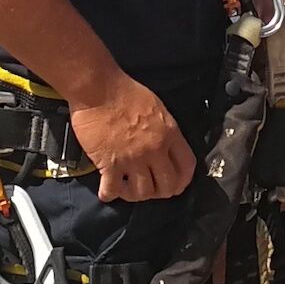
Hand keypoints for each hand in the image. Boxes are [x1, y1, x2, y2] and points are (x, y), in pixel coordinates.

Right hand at [72, 72, 195, 203]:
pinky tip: (107, 190)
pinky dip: (109, 194)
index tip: (176, 184)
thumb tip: (167, 146)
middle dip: (160, 192)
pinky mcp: (109, 164)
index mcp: (169, 134)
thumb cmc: (125, 92)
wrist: (98, 89)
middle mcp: (154, 150)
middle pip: (167, 186)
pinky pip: (112, 190)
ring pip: (142, 193)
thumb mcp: (157, 108)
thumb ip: (165, 130)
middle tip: (150, 188)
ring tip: (128, 188)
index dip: (183, 180)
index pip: (186, 167)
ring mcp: (132, 159)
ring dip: (135, 194)